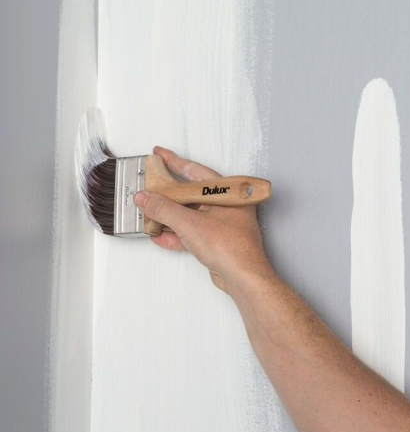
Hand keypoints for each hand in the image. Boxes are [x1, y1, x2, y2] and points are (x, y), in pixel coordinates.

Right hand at [134, 146, 271, 293]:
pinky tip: (160, 235)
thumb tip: (146, 198)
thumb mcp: (190, 223)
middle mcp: (226, 206)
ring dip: (169, 215)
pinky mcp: (217, 242)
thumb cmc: (231, 247)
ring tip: (149, 211)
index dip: (174, 162)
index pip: (195, 171)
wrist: (242, 277)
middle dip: (168, 192)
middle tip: (150, 184)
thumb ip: (164, 209)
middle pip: (191, 194)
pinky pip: (192, 233)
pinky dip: (176, 234)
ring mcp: (222, 224)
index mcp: (226, 192)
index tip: (159, 154)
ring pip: (191, 214)